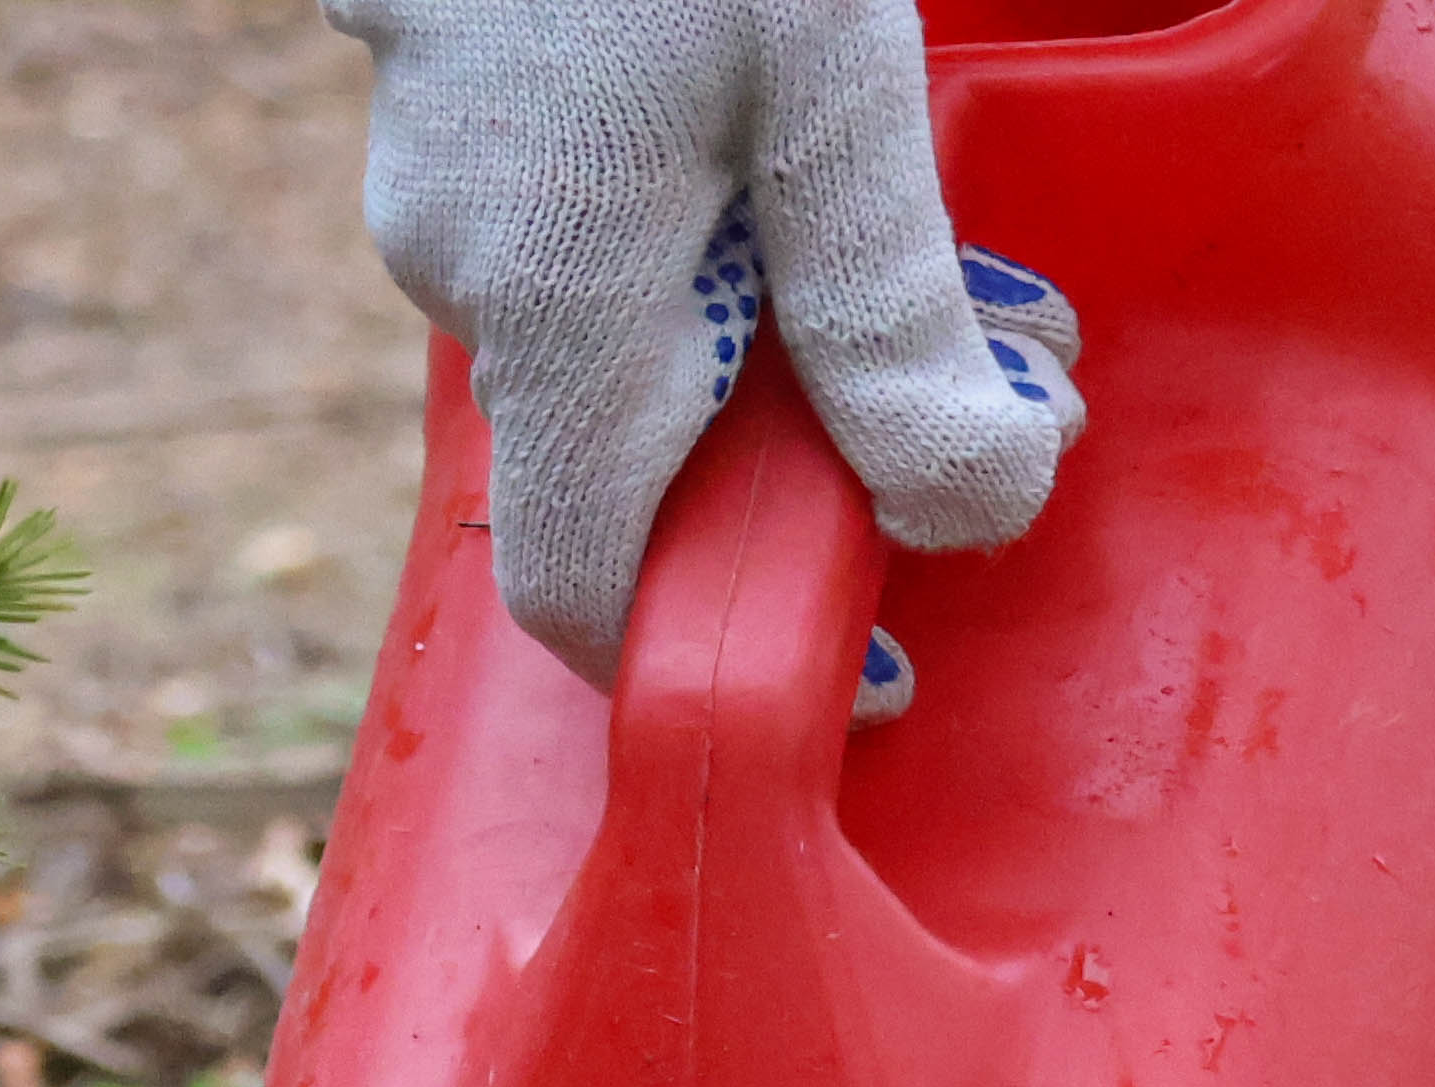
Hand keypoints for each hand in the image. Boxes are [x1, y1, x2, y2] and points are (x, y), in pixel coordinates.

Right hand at [339, 0, 1082, 689]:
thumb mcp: (831, 82)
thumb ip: (888, 305)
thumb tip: (974, 505)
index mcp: (555, 305)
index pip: (590, 591)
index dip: (717, 657)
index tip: (865, 652)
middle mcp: (470, 278)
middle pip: (635, 453)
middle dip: (811, 455)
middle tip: (992, 381)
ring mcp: (442, 194)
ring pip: (620, 334)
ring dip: (778, 328)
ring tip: (935, 240)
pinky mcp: (457, 116)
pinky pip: (584, 238)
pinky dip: (705, 241)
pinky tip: (792, 153)